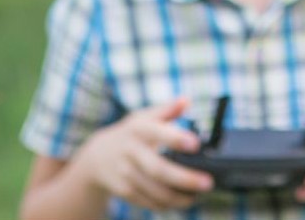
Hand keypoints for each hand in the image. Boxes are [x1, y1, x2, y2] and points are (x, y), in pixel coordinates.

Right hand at [74, 95, 213, 211]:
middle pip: (157, 169)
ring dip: (177, 197)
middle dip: (184, 178)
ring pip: (153, 190)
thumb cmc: (131, 133)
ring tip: (197, 196)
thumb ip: (167, 110)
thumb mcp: (144, 117)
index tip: (196, 144)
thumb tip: (186, 100)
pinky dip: (165, 205)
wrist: (97, 156)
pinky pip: (147, 201)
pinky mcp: (123, 190)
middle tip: (207, 183)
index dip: (176, 139)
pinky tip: (181, 202)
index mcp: (138, 129)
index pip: (157, 132)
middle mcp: (130, 151)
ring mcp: (125, 173)